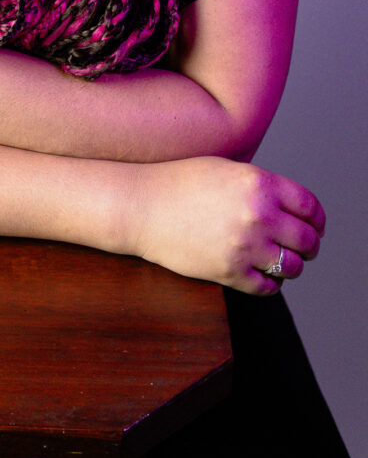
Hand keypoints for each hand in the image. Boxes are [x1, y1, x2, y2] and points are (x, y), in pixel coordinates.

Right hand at [128, 156, 324, 294]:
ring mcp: (245, 245)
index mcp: (259, 183)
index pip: (310, 207)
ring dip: (291, 266)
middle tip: (302, 248)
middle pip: (307, 240)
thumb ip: (260, 186)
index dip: (317, 220)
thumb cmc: (179, 183)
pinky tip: (261, 275)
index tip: (314, 226)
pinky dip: (271, 284)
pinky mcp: (230, 271)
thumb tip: (291, 207)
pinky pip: (269, 287)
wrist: (141, 206)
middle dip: (309, 246)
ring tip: (279, 262)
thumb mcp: (225, 169)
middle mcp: (258, 214)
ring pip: (293, 267)